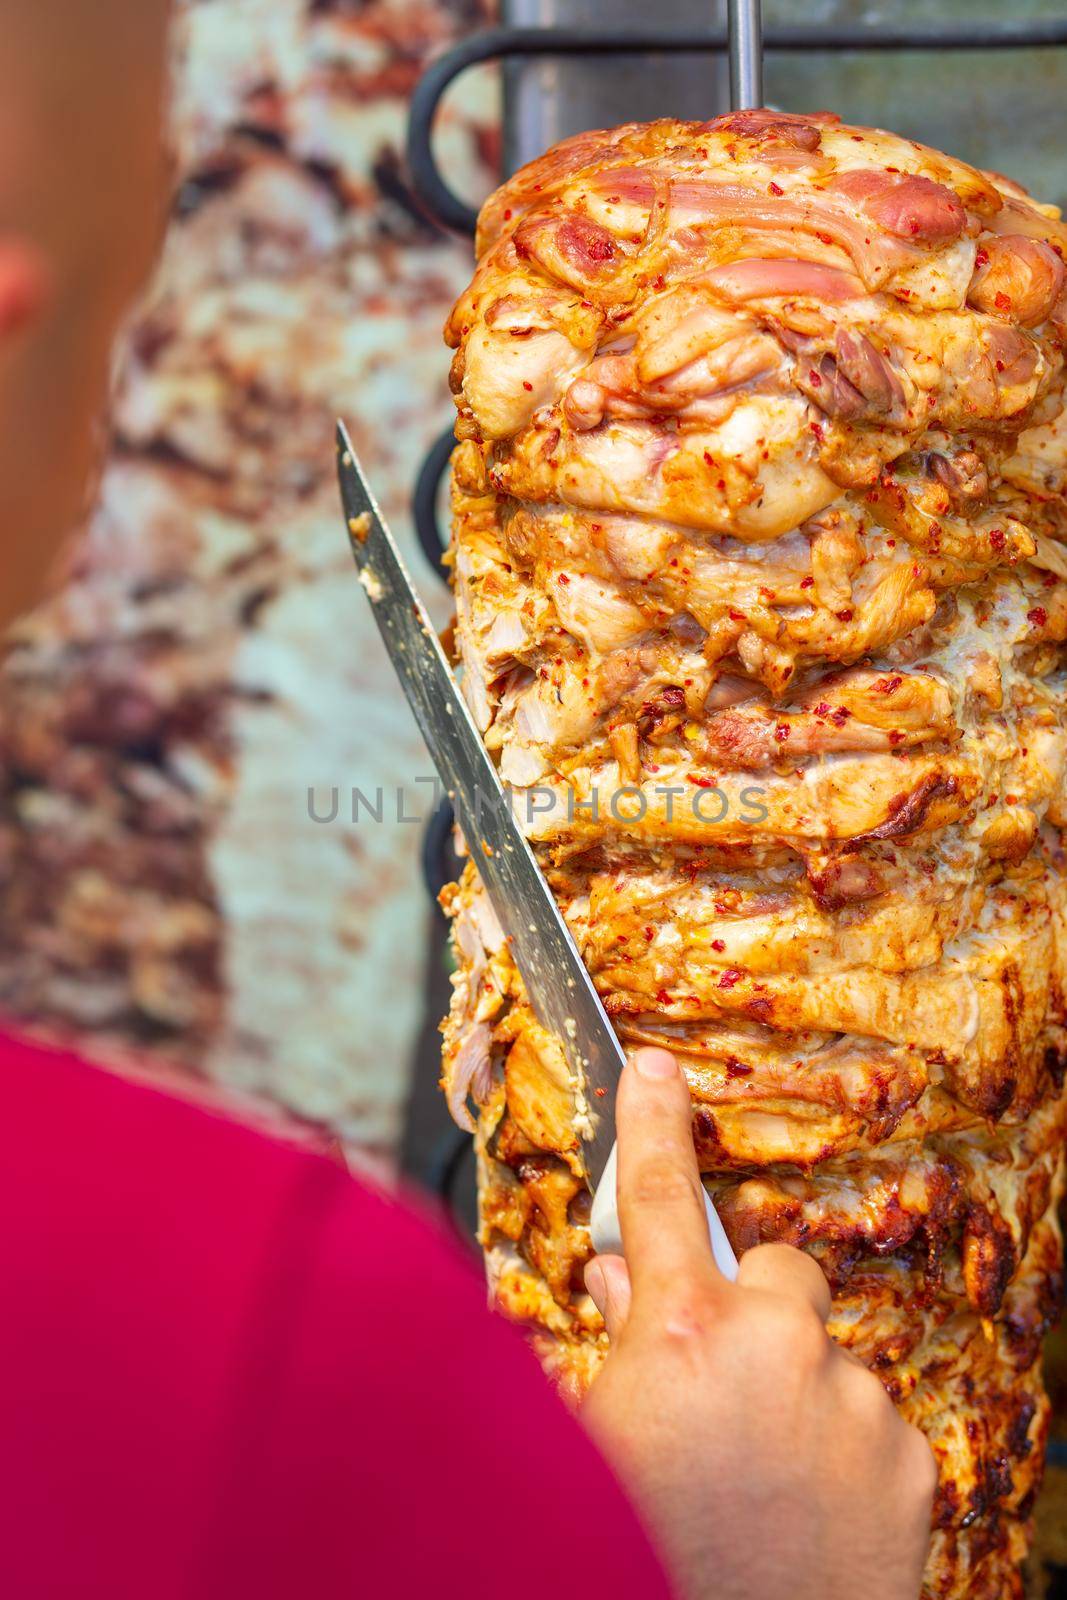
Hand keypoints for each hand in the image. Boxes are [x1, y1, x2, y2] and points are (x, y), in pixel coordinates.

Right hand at [581, 1047, 935, 1599]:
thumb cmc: (637, 1549)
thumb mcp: (588, 1442)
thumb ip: (605, 1342)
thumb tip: (617, 1277)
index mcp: (680, 1333)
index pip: (660, 1196)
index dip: (651, 1124)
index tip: (653, 1070)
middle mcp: (776, 1348)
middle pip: (776, 1273)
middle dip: (752, 1312)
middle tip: (721, 1384)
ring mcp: (853, 1402)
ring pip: (825, 1355)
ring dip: (797, 1392)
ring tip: (761, 1474)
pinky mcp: (909, 1461)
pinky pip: (873, 1421)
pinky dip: (844, 1453)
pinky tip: (808, 1509)